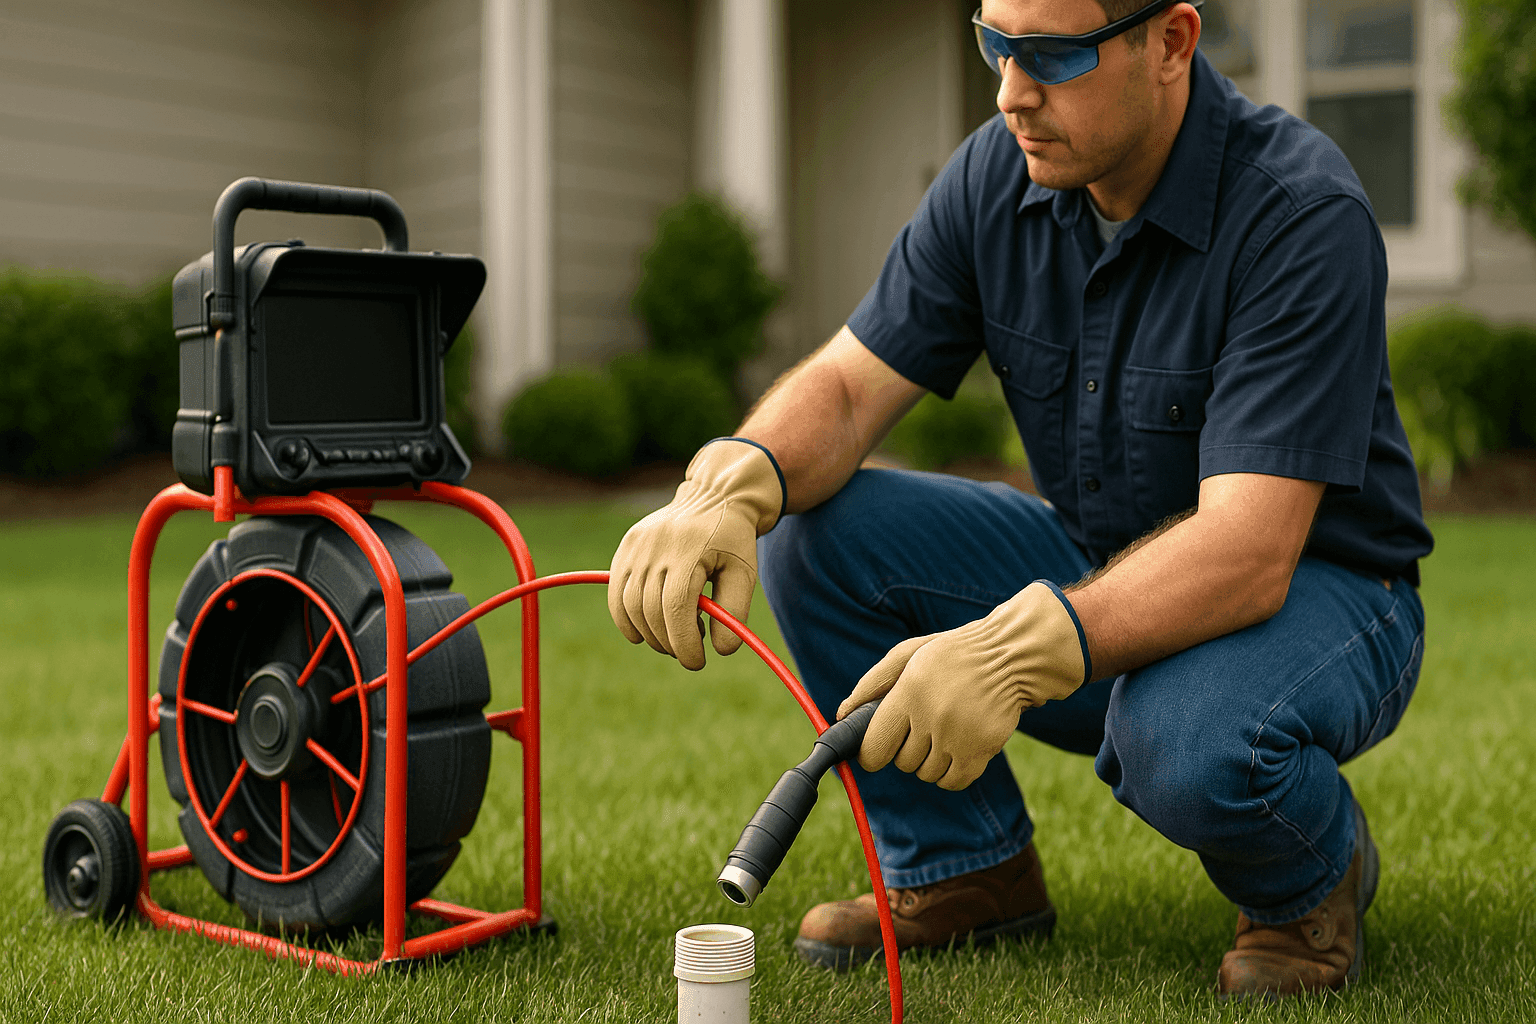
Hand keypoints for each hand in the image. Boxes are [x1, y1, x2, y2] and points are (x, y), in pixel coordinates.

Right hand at [608, 439, 784, 669]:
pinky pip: (616, 595)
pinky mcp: (625, 549)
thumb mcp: (744, 573)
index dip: (683, 642)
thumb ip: (734, 612)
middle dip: (670, 642)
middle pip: (651, 612)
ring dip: (650, 635)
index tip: (697, 661)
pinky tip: (647, 631)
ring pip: (630, 608)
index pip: (675, 609)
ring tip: (676, 633)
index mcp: (688, 551)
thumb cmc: (733, 540)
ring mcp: (636, 547)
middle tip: (690, 649)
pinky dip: (627, 621)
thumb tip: (720, 651)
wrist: (714, 496)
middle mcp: (656, 547)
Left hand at [837, 581, 1090, 789]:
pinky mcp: (983, 751)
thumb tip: (841, 715)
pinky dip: (951, 774)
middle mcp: (932, 717)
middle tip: (921, 727)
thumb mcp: (908, 654)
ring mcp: (959, 737)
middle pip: (902, 763)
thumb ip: (871, 684)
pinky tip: (957, 750)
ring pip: (927, 774)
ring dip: (930, 761)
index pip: (875, 747)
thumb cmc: (952, 654)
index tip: (876, 752)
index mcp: (909, 692)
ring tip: (944, 732)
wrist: (1010, 656)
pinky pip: (953, 782)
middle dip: (906, 750)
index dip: (871, 754)